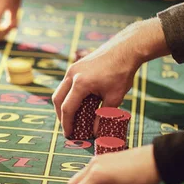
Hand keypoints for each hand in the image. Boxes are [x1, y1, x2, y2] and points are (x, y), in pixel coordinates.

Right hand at [52, 18, 167, 137]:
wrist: (125, 48)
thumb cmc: (122, 72)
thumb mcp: (115, 97)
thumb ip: (104, 115)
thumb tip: (97, 132)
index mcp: (80, 84)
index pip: (68, 109)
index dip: (67, 124)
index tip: (69, 135)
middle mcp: (72, 75)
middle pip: (57, 100)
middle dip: (61, 116)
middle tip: (68, 127)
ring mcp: (72, 69)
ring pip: (60, 91)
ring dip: (62, 105)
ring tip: (71, 116)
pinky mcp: (76, 66)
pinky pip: (66, 84)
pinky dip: (67, 95)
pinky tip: (76, 101)